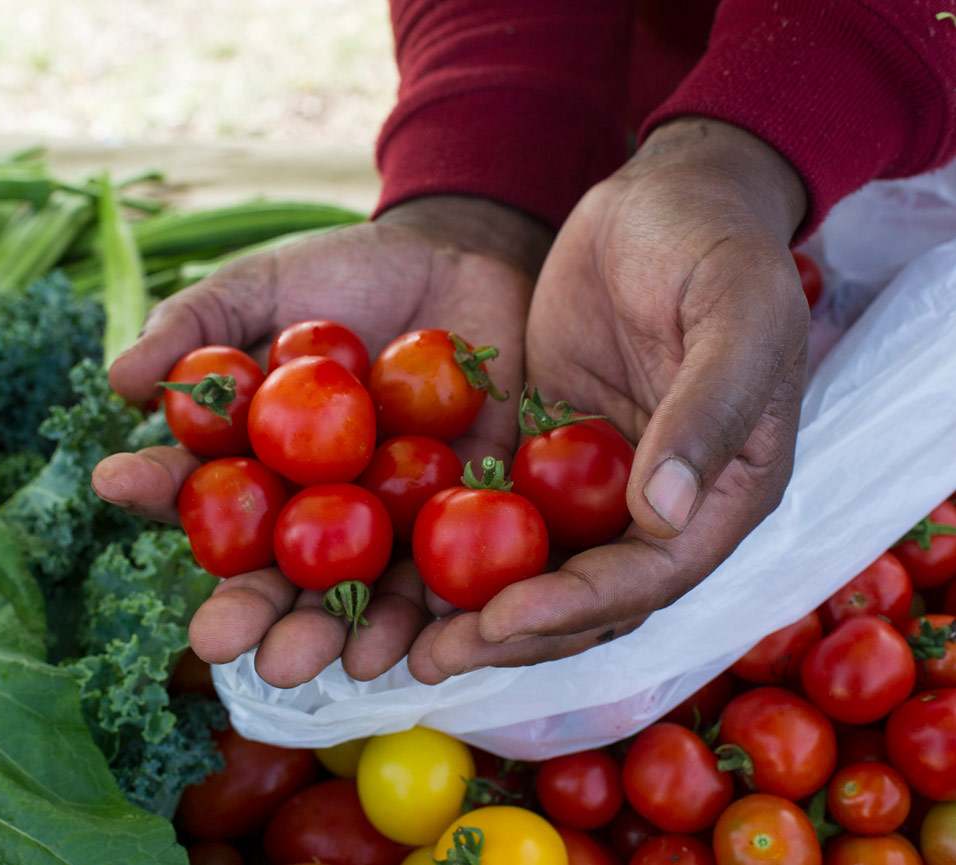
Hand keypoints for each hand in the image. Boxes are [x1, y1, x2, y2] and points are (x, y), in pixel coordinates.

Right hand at [90, 195, 551, 686]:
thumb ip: (194, 325)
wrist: (460, 255)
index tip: (115, 479)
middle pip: (273, 570)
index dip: (157, 487)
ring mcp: (385, 519)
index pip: (198, 487)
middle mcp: (312, 505)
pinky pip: (444, 577)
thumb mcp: (260, 286)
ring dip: (325, 635)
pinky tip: (406, 652)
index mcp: (255, 461)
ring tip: (300, 666)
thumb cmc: (344, 273)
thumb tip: (119, 380)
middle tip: (216, 642)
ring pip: (353, 593)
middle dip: (245, 608)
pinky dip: (424, 618)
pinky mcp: (461, 519)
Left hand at [409, 118, 810, 681]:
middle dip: (509, 631)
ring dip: (473, 606)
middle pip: (584, 594)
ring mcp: (598, 481)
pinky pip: (500, 508)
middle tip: (427, 660)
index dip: (577, 608)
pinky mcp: (546, 449)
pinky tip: (391, 562)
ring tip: (396, 640)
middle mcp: (661, 506)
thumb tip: (663, 513)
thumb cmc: (717, 246)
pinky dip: (455, 543)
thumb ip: (709, 411)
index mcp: (724, 494)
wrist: (667, 194)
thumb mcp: (736, 314)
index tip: (499, 621)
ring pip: (536, 565)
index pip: (649, 577)